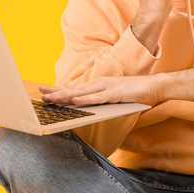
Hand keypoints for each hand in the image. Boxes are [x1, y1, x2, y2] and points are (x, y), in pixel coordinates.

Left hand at [39, 75, 161, 106]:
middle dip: (57, 92)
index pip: (74, 88)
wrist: (151, 87)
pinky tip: (75, 101)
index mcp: (97, 86)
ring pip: (82, 93)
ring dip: (66, 95)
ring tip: (52, 98)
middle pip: (74, 89)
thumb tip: (87, 108)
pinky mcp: (115, 94)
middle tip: (41, 94)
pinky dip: (85, 99)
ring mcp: (106, 88)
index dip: (59, 90)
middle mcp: (99, 84)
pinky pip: (97, 98)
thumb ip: (100, 101)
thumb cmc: (133, 93)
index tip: (45, 92)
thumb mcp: (112, 97)